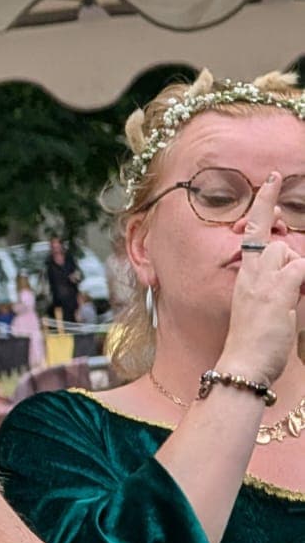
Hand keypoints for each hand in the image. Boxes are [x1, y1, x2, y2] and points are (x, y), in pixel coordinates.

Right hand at [221, 174, 304, 387]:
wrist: (242, 362)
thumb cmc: (252, 340)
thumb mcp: (260, 306)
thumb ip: (274, 284)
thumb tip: (293, 273)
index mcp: (245, 275)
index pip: (254, 230)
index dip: (264, 203)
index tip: (272, 180)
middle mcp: (251, 273)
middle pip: (279, 243)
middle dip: (291, 255)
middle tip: (289, 283)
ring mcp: (263, 280)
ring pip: (290, 255)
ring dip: (299, 276)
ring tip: (287, 306)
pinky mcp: (277, 291)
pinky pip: (301, 269)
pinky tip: (298, 297)